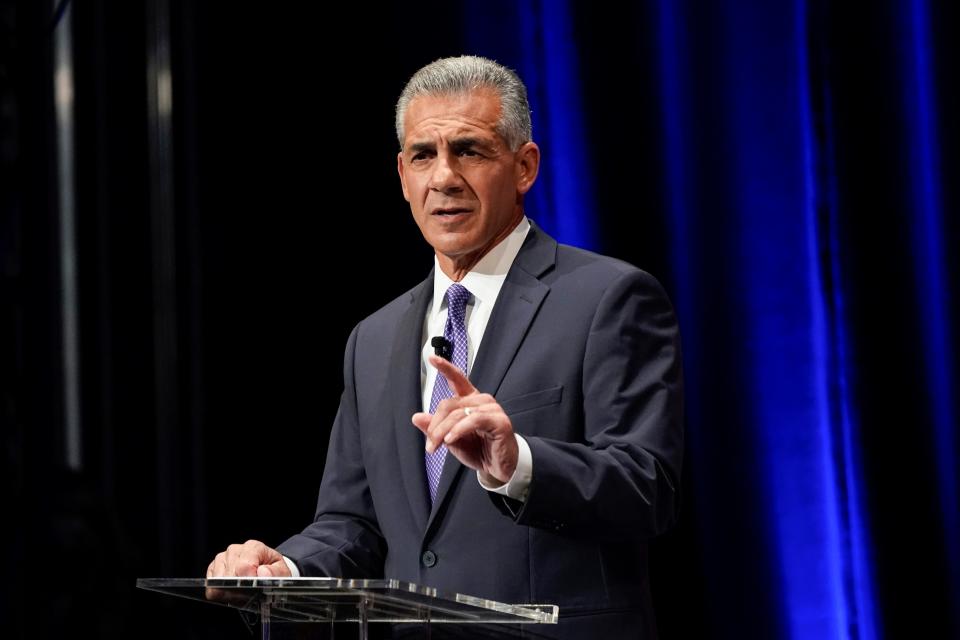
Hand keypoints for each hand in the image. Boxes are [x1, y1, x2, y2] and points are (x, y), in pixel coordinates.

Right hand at [205, 539, 290, 600]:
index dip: (248, 582)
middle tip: (250, 594)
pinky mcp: (213, 567)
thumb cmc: (273, 570)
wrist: (266, 568)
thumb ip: (275, 573)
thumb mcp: (282, 573)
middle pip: (230, 575)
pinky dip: (220, 591)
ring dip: (230, 591)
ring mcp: (223, 557)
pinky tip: (232, 590)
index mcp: (253, 547)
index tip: (254, 590)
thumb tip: (262, 573)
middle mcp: (236, 550)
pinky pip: (211, 584)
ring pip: (218, 581)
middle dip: (239, 589)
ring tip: (242, 591)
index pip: (244, 566)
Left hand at [412, 355, 518, 484]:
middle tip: (430, 445)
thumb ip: (435, 428)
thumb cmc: (479, 450)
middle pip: (449, 404)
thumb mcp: (451, 440)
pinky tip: (450, 439)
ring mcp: (491, 409)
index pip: (457, 379)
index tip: (432, 358)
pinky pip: (473, 420)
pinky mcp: (498, 421)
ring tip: (437, 446)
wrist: (498, 468)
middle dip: (435, 426)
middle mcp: (481, 401)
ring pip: (458, 413)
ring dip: (444, 431)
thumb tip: (416, 417)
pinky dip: (458, 430)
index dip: (445, 367)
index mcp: (470, 401)